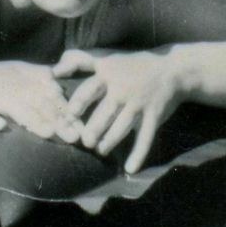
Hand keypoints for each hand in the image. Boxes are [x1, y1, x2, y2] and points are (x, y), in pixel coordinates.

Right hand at [0, 61, 86, 145]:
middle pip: (37, 100)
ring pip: (13, 106)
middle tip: (75, 138)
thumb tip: (63, 88)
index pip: (49, 91)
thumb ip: (37, 81)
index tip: (82, 129)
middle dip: (57, 118)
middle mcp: (6, 81)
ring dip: (30, 119)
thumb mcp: (12, 77)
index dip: (67, 109)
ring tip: (46, 133)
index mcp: (19, 74)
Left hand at [53, 48, 182, 174]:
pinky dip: (138, 154)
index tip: (68, 115)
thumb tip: (52, 70)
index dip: (78, 103)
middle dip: (93, 128)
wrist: (172, 69)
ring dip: (110, 141)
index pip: (89, 89)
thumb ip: (79, 61)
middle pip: (105, 111)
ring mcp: (139, 104)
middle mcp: (123, 89)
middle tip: (84, 141)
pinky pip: (145, 138)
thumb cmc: (132, 64)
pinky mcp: (154, 116)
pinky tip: (129, 169)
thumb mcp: (106, 57)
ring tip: (99, 150)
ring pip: (122, 127)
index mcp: (109, 74)